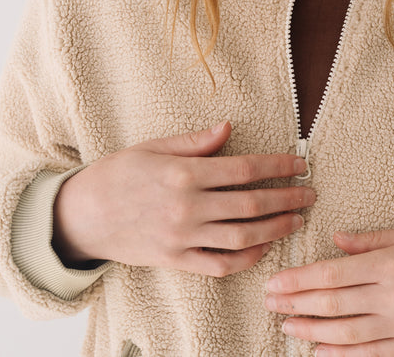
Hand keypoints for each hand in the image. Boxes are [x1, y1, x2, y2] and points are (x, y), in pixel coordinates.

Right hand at [52, 121, 314, 275]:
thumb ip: (195, 141)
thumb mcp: (153, 147)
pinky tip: (264, 247)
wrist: (83, 215)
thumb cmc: (119, 174)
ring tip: (297, 220)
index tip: (299, 165)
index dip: (277, 166)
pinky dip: (246, 259)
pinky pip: (219, 264)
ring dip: (276, 228)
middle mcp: (187, 207)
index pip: (244, 168)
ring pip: (242, 237)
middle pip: (251, 204)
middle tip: (310, 194)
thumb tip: (228, 128)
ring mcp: (182, 237)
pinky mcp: (176, 260)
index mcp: (184, 173)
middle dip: (287, 198)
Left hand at [265, 226, 393, 355]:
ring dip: (311, 330)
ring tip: (286, 325)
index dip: (297, 280)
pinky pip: (373, 355)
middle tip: (268, 302)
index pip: (330, 275)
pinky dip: (343, 355)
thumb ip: (369, 239)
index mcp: (389, 264)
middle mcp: (393, 297)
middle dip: (294, 303)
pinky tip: (319, 351)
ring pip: (346, 333)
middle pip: (331, 304)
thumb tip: (335, 240)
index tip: (273, 282)